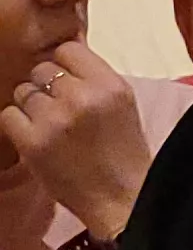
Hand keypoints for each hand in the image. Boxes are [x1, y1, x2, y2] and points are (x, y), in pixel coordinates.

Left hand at [0, 42, 154, 240]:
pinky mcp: (32, 141)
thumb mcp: (124, 107)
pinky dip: (17, 126)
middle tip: (59, 111)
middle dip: (46, 88)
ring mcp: (55, 119)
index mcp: (111, 86)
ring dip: (31, 108)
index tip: (69, 83)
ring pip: (22, 92)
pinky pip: (8, 115)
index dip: (65, 66)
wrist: (122, 200)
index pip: (69, 50)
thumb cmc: (124, 154)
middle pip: (42, 70)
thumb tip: (60, 62)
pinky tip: (35, 138)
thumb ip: (95, 81)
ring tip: (49, 127)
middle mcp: (83, 97)